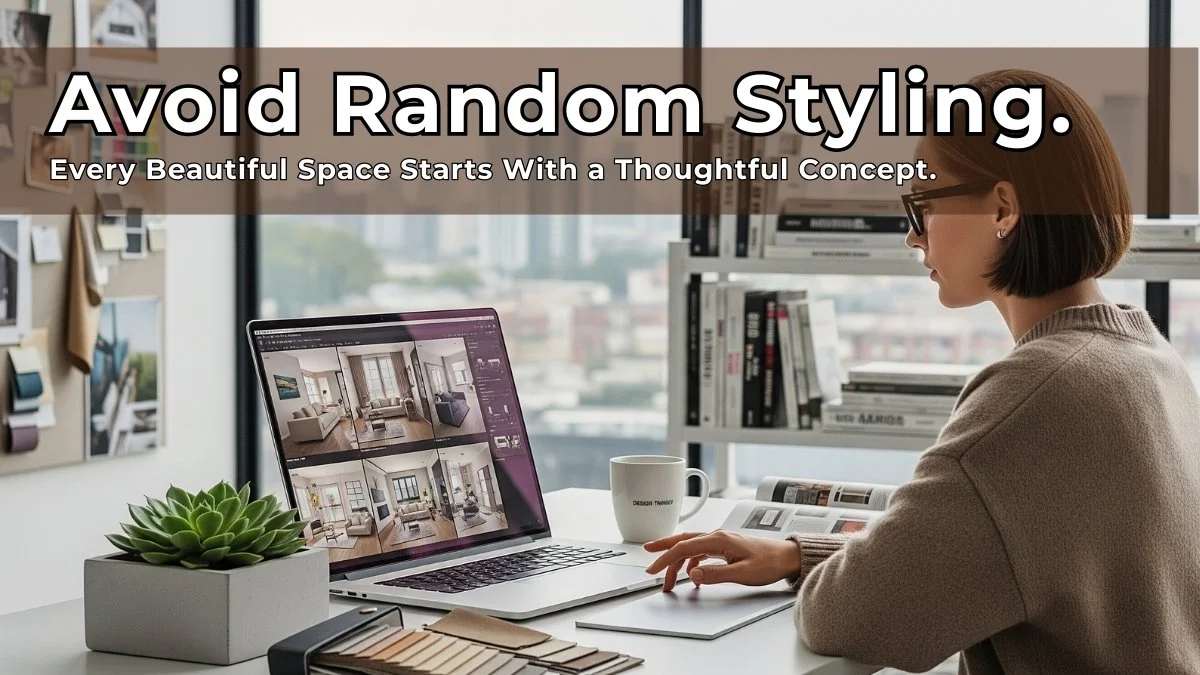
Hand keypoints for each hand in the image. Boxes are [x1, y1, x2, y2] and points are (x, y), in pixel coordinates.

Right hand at [643, 530, 801, 592]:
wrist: (787, 557)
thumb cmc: (769, 563)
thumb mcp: (742, 573)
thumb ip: (715, 574)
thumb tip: (693, 574)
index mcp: (719, 539)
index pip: (684, 548)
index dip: (666, 559)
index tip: (654, 570)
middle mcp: (718, 536)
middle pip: (683, 541)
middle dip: (663, 551)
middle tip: (650, 563)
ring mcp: (721, 541)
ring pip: (691, 547)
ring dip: (677, 561)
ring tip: (669, 577)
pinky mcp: (726, 547)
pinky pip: (701, 551)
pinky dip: (691, 561)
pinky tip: (691, 573)